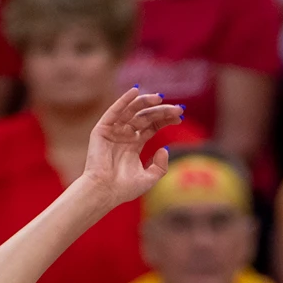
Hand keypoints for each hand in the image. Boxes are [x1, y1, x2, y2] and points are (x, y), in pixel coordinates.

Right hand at [79, 88, 185, 207]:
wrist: (104, 192)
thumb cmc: (124, 188)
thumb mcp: (149, 178)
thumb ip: (160, 166)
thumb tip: (165, 148)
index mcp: (134, 144)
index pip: (152, 126)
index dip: (165, 119)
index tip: (180, 115)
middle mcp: (124, 135)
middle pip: (145, 117)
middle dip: (161, 111)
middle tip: (178, 108)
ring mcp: (113, 131)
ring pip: (131, 112)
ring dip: (145, 102)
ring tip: (159, 98)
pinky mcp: (102, 130)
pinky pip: (114, 112)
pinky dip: (123, 100)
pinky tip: (135, 91)